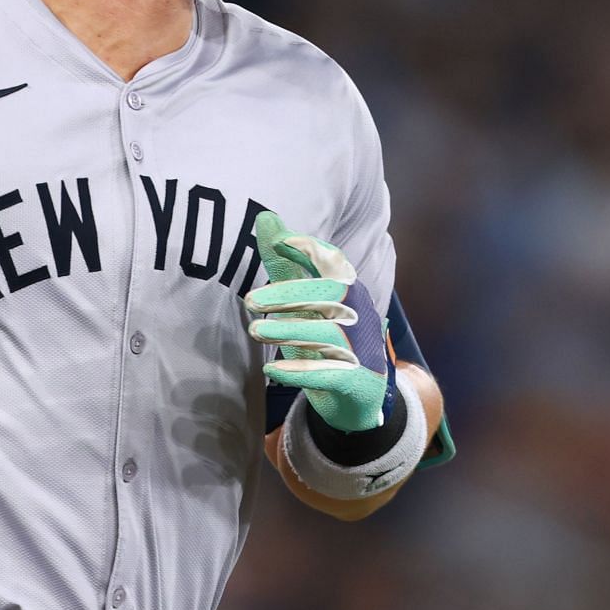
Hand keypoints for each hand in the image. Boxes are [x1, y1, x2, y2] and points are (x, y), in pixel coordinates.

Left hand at [244, 209, 392, 432]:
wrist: (361, 392)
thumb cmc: (329, 335)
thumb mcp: (307, 298)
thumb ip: (285, 262)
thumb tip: (264, 217)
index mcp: (349, 290)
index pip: (334, 262)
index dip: (311, 249)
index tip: (281, 241)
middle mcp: (358, 314)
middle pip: (328, 296)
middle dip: (288, 295)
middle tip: (248, 300)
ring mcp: (360, 348)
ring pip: (327, 333)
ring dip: (289, 331)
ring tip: (255, 331)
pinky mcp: (355, 379)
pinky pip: (328, 373)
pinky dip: (299, 371)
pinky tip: (270, 370)